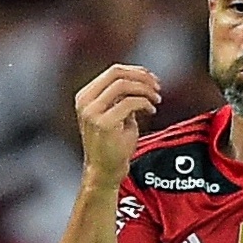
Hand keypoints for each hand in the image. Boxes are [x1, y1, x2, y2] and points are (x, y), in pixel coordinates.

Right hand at [72, 62, 160, 184]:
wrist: (104, 171)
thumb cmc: (112, 144)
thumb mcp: (115, 113)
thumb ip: (122, 96)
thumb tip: (142, 78)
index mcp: (85, 96)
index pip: (113, 71)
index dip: (137, 71)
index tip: (152, 79)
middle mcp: (85, 102)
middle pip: (118, 74)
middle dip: (142, 77)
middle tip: (157, 87)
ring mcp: (92, 112)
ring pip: (123, 85)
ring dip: (145, 89)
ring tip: (156, 99)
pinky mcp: (104, 123)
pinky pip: (130, 102)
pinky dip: (145, 103)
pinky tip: (151, 110)